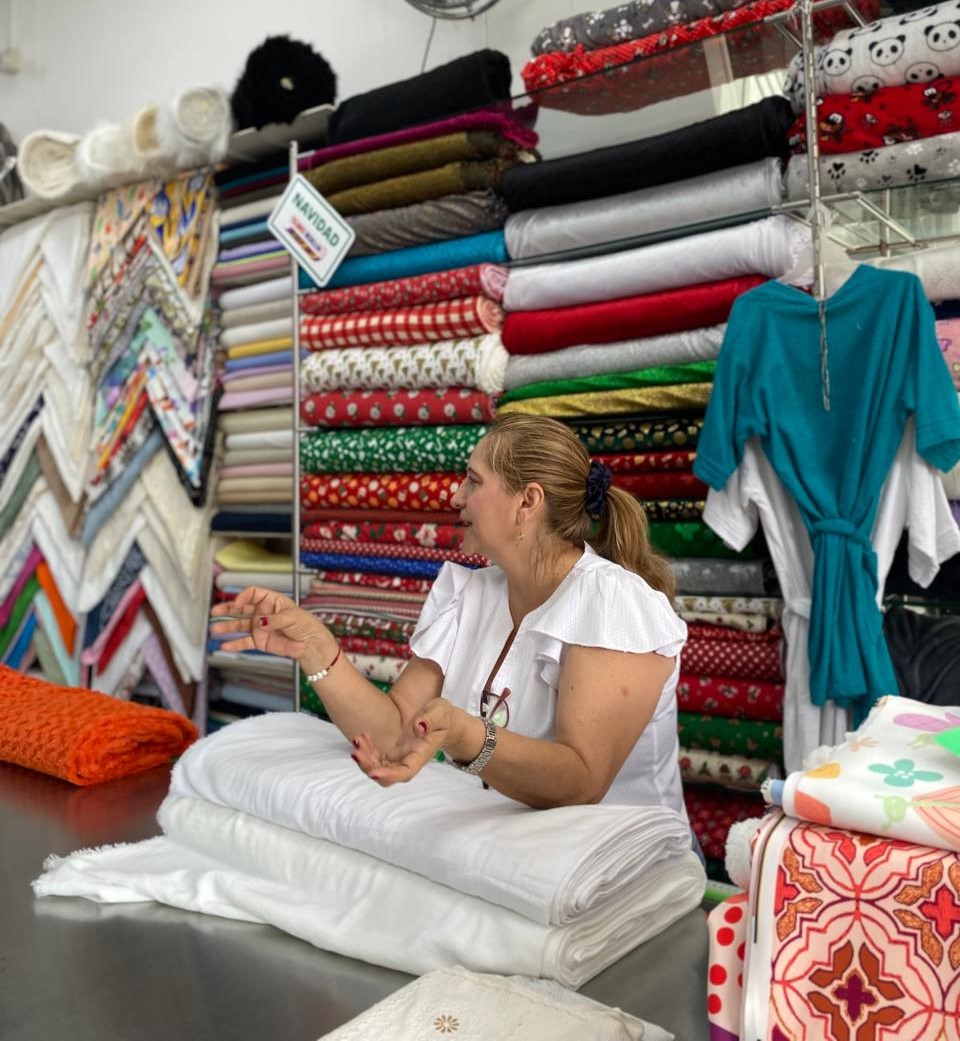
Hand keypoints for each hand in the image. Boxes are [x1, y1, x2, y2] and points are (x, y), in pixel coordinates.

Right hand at [209, 586, 332, 661]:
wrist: (309, 643)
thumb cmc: (304, 624)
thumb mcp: (292, 618)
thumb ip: (275, 620)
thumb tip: (260, 622)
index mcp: (271, 600)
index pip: (253, 593)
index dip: (243, 596)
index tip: (237, 603)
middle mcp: (262, 612)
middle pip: (241, 608)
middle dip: (228, 609)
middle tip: (215, 612)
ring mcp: (259, 626)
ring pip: (240, 625)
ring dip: (227, 627)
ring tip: (215, 630)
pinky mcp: (259, 641)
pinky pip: (244, 642)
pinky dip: (234, 644)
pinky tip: (224, 646)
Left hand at [351, 698, 476, 785]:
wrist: (444, 721)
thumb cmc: (443, 717)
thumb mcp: (440, 712)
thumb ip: (431, 719)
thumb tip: (419, 727)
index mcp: (421, 755)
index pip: (405, 772)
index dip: (389, 775)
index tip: (373, 773)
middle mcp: (409, 761)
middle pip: (387, 775)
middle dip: (369, 766)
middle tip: (356, 749)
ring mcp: (400, 758)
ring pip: (378, 768)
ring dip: (365, 758)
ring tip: (358, 739)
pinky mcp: (393, 753)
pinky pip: (376, 759)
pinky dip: (367, 751)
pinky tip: (362, 737)